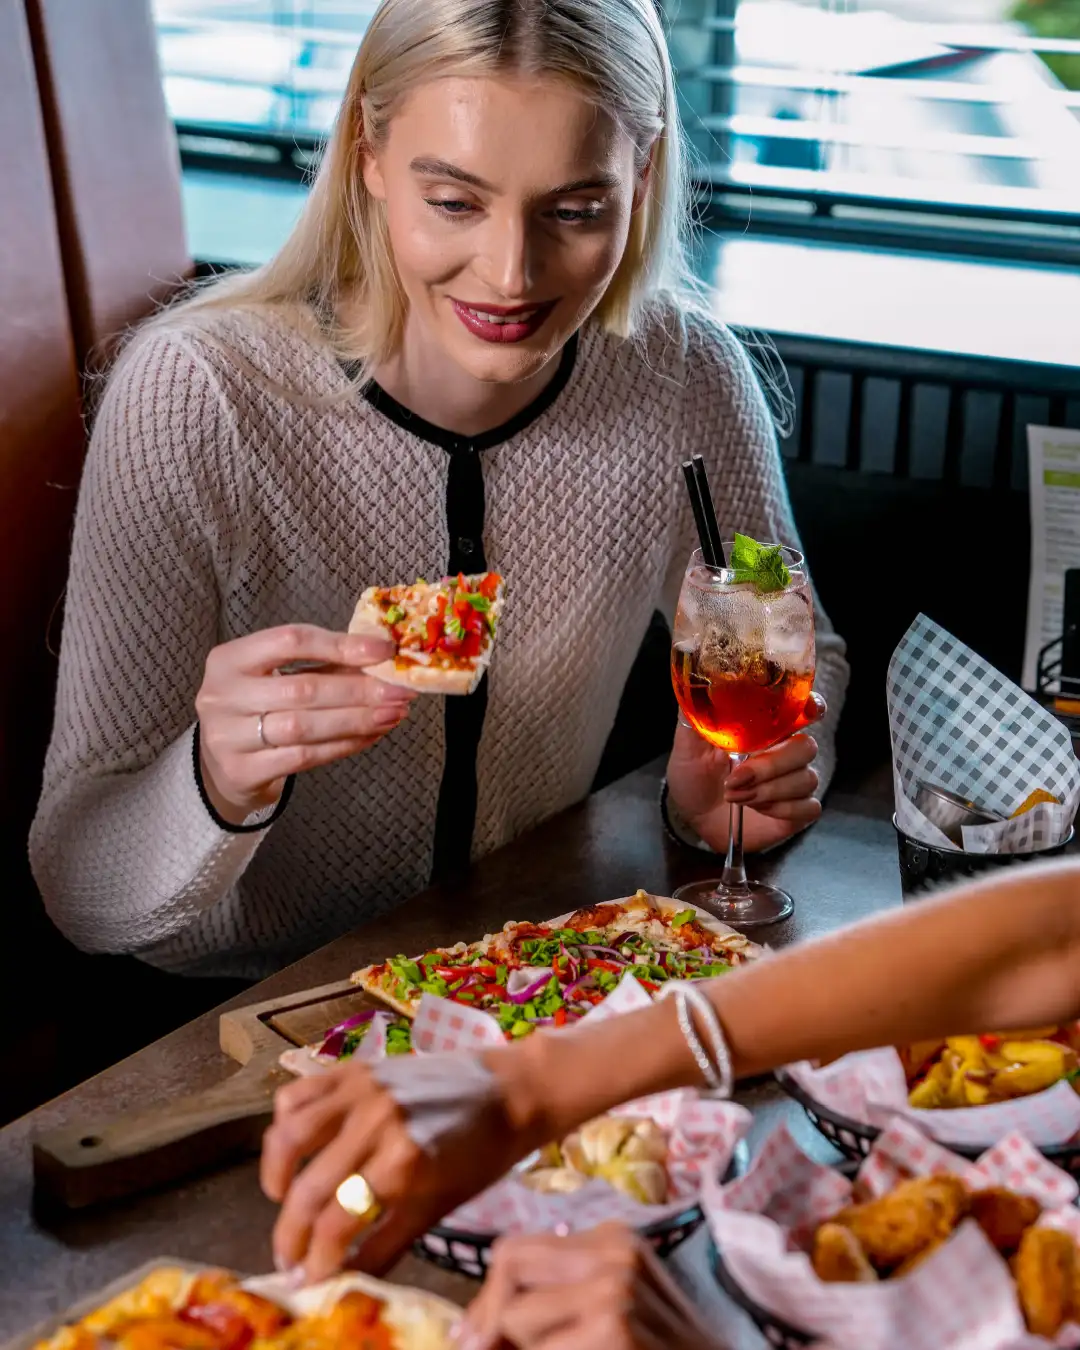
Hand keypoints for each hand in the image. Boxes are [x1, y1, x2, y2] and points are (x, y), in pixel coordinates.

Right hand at [196, 624, 415, 823]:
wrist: (224, 764)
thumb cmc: (259, 709)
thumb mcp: (277, 677)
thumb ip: (323, 665)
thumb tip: (381, 658)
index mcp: (229, 659)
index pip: (289, 641)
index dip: (340, 645)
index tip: (382, 651)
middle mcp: (221, 695)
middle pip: (302, 688)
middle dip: (358, 690)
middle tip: (399, 691)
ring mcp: (227, 736)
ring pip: (304, 727)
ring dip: (357, 720)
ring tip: (393, 714)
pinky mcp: (241, 771)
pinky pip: (304, 757)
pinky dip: (344, 745)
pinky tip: (370, 736)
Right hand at [260, 1050, 548, 1282]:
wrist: (508, 1091)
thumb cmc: (481, 1155)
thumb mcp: (437, 1209)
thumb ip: (383, 1247)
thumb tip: (339, 1283)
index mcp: (404, 1162)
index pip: (337, 1223)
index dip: (316, 1261)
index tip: (307, 1281)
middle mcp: (377, 1122)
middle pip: (309, 1188)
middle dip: (290, 1235)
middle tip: (288, 1258)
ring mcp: (363, 1089)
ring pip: (290, 1134)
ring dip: (275, 1175)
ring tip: (281, 1200)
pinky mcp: (357, 1068)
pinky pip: (300, 1092)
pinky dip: (284, 1121)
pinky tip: (295, 1149)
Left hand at [458, 1224, 725, 1349]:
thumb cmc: (661, 1345)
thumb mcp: (612, 1300)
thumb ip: (554, 1296)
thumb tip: (469, 1332)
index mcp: (612, 1238)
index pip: (514, 1250)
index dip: (486, 1295)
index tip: (475, 1334)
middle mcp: (613, 1255)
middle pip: (509, 1274)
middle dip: (492, 1322)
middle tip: (487, 1349)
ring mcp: (614, 1294)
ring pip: (515, 1321)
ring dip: (522, 1349)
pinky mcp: (614, 1334)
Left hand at [667, 694, 825, 852]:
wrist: (695, 817)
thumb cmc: (694, 776)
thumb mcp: (688, 744)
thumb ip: (696, 715)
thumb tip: (695, 683)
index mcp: (767, 728)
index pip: (803, 708)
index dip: (812, 706)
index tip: (809, 710)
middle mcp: (787, 751)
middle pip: (807, 746)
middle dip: (771, 764)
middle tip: (736, 777)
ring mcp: (795, 781)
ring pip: (807, 779)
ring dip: (768, 790)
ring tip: (734, 795)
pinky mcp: (798, 811)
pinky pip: (809, 807)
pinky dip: (781, 809)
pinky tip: (757, 809)